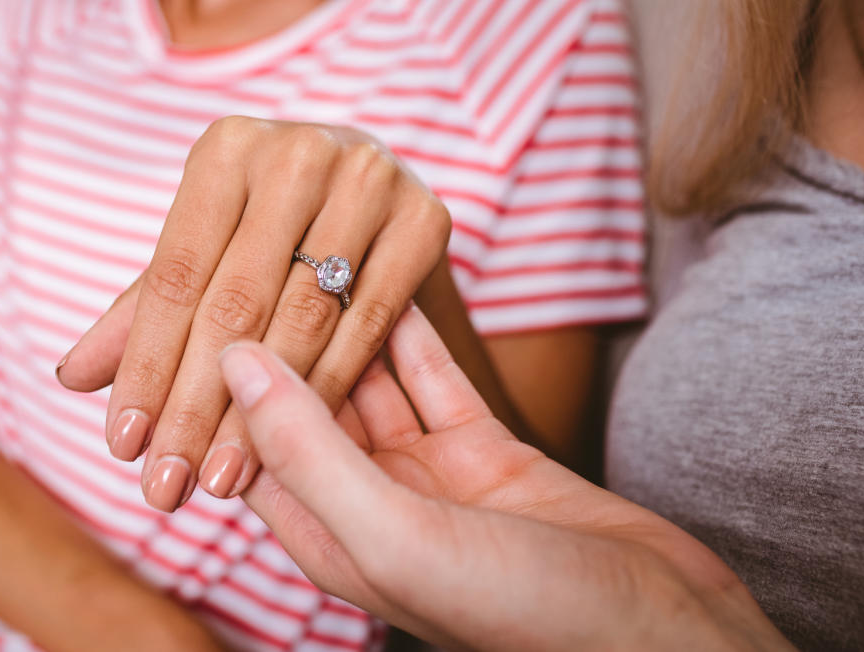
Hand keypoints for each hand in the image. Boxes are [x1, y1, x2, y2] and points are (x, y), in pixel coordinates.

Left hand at [57, 116, 450, 511]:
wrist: (373, 182)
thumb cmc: (266, 224)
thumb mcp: (202, 253)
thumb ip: (143, 313)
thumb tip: (72, 377)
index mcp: (225, 148)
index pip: (175, 276)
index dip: (146, 366)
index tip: (123, 446)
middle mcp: (297, 151)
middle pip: (235, 303)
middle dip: (196, 406)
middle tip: (168, 487)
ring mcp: (369, 178)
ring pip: (303, 319)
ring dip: (260, 413)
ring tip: (222, 481)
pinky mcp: (426, 218)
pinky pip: (368, 323)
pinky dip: (327, 390)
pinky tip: (295, 444)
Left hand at [219, 305, 794, 651]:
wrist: (661, 636)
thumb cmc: (523, 613)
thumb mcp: (395, 533)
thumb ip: (310, 451)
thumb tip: (235, 362)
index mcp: (326, 537)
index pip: (247, 444)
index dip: (223, 380)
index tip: (202, 301)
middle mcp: (367, 504)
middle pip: (305, 406)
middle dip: (283, 338)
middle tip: (262, 252)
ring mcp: (426, 476)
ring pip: (369, 383)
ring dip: (345, 324)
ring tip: (317, 249)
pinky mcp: (484, 452)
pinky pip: (433, 377)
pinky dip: (413, 331)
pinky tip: (393, 276)